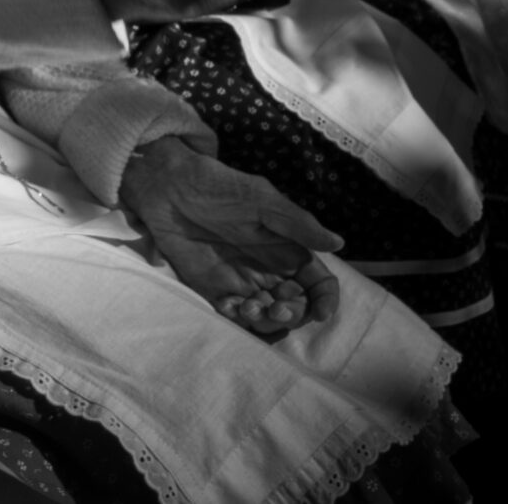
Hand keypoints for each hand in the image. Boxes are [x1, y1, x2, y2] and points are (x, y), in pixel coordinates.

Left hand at [118, 137, 342, 335]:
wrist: (169, 189)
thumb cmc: (219, 187)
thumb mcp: (261, 200)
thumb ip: (297, 224)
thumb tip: (339, 243)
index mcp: (289, 250)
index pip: (319, 284)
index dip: (325, 301)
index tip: (320, 313)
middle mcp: (271, 270)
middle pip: (296, 307)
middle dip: (291, 315)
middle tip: (274, 307)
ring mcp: (243, 282)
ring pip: (267, 317)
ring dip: (264, 320)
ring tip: (248, 306)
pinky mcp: (215, 289)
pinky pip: (235, 315)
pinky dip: (236, 317)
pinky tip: (226, 304)